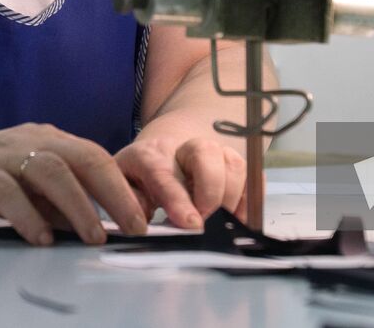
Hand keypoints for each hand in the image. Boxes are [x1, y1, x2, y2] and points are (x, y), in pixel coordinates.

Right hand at [0, 123, 147, 245]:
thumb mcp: (35, 181)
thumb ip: (63, 199)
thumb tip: (100, 225)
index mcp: (53, 139)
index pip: (97, 156)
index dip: (122, 186)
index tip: (141, 217)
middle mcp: (35, 140)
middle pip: (83, 158)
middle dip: (113, 194)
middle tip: (132, 226)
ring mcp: (6, 154)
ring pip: (51, 171)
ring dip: (78, 206)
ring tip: (94, 237)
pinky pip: (8, 192)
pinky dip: (28, 216)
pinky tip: (42, 238)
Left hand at [115, 136, 247, 228]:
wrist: (162, 148)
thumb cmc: (139, 176)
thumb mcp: (122, 187)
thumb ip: (129, 204)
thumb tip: (140, 224)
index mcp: (149, 155)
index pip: (164, 174)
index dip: (178, 199)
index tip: (192, 224)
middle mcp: (183, 148)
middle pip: (205, 153)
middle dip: (211, 190)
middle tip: (208, 221)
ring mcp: (212, 151)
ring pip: (232, 161)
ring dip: (232, 195)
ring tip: (224, 223)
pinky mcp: (232, 162)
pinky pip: (251, 174)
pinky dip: (250, 198)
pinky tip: (240, 219)